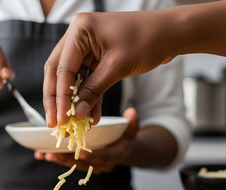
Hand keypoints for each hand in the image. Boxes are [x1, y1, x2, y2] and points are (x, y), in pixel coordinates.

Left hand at [34, 108, 138, 173]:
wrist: (123, 150)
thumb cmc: (126, 137)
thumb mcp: (131, 130)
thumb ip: (131, 123)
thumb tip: (132, 112)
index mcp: (112, 157)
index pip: (101, 157)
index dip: (91, 156)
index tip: (79, 153)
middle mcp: (99, 165)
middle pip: (81, 164)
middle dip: (66, 159)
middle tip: (51, 155)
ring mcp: (90, 166)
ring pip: (72, 164)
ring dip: (57, 159)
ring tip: (42, 155)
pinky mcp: (81, 164)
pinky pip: (67, 162)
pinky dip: (55, 158)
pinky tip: (41, 155)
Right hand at [43, 11, 177, 126]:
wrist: (170, 32)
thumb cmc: (147, 41)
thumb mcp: (118, 67)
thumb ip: (94, 90)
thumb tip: (76, 113)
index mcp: (79, 30)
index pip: (62, 68)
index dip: (60, 97)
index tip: (60, 120)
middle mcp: (78, 35)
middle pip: (59, 71)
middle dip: (57, 99)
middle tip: (55, 123)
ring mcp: (86, 45)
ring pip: (71, 77)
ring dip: (73, 100)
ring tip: (72, 123)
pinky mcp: (95, 55)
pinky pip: (86, 78)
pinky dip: (87, 95)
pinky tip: (90, 114)